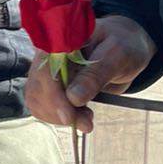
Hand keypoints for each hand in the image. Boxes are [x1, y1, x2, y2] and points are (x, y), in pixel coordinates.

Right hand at [25, 14, 156, 133]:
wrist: (125, 48)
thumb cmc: (122, 45)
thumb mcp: (116, 56)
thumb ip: (95, 75)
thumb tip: (73, 98)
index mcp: (60, 40)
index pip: (44, 70)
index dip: (53, 95)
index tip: (68, 117)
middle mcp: (48, 56)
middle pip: (37, 89)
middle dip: (59, 111)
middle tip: (87, 123)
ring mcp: (48, 72)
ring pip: (38, 101)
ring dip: (59, 117)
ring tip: (87, 119)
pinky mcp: (52, 87)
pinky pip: (44, 107)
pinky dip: (59, 117)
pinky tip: (80, 116)